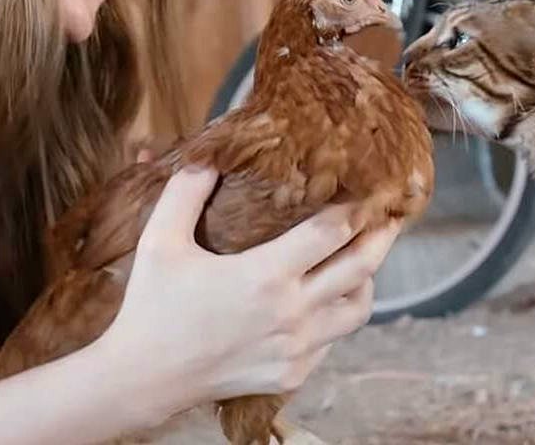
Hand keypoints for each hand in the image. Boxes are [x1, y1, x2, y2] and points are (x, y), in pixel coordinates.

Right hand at [93, 166, 399, 421]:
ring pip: (357, 309)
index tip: (367, 189)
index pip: (333, 232)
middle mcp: (291, 313)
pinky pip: (333, 340)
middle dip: (381, 237)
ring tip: (361, 260)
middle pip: (361, 268)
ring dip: (366, 281)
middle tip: (390, 217)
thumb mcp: (159, 242)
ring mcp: (297, 348)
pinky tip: (325, 300)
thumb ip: (184, 193)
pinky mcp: (293, 374)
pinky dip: (337, 316)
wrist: (145, 378)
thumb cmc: (151, 307)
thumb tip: (207, 155)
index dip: (356, 207)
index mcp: (265, 276)